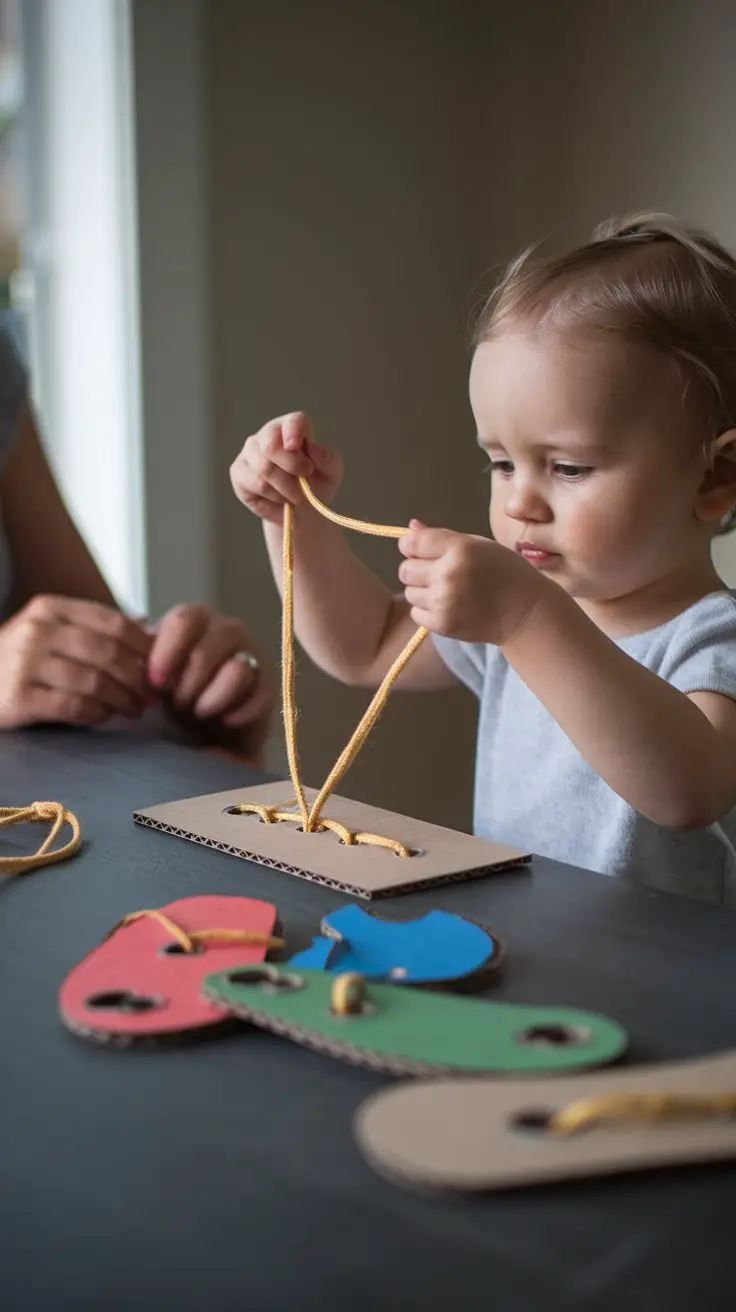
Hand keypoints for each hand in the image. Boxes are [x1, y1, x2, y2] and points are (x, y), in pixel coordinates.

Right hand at [0, 595, 151, 728]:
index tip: (161, 666)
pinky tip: (104, 717)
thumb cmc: (22, 660)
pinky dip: (97, 714)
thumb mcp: (52, 632)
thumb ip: (96, 630)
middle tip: (151, 696)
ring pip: (95, 683)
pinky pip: (74, 707)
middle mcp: (37, 631)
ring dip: (122, 700)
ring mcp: (24, 664)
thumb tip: (153, 632)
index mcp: (51, 608)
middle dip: (138, 678)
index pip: (113, 622)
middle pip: (108, 653)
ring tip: (133, 710)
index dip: (144, 646)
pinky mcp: (19, 698)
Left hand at [147, 604, 272, 749]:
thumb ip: (144, 661)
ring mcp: (253, 655)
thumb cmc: (177, 688)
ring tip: (200, 712)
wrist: (208, 722)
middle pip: (208, 649)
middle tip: (177, 704)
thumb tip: (136, 661)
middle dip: (188, 683)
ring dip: (211, 699)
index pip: (184, 620)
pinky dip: (238, 713)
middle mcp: (228, 630)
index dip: (167, 652)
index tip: (154, 682)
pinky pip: (259, 697)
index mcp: (196, 619)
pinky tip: (225, 721)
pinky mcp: (269, 685)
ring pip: (236, 671)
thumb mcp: (155, 673)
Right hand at [230, 411, 343, 525]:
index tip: (295, 445)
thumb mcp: (332, 472)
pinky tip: (278, 498)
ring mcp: (250, 452)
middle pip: (271, 446)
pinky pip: (256, 484)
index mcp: (293, 428)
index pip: (293, 422)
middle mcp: (268, 434)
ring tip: (295, 495)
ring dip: (286, 489)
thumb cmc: (317, 484)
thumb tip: (311, 447)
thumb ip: (327, 458)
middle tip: (305, 480)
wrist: (301, 511)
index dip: (293, 430)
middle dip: (291, 468)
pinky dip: (273, 497)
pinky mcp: (238, 472)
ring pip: (264, 469)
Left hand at [398, 521, 546, 646]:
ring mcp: (444, 601)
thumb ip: (442, 537)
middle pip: (405, 569)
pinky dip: (427, 611)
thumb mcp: (479, 545)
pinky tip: (448, 607)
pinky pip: (416, 613)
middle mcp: (448, 574)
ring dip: (422, 591)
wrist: (526, 612)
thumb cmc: (506, 572)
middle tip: (438, 573)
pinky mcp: (443, 624)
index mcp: (459, 549)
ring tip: (447, 592)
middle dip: (417, 570)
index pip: (412, 543)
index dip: (412, 546)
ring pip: (409, 592)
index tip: (420, 551)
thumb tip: (410, 528)